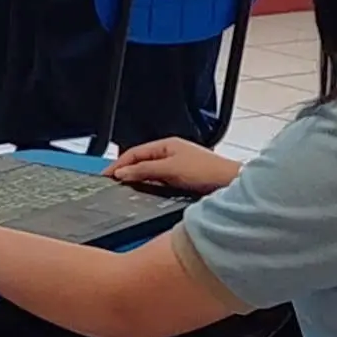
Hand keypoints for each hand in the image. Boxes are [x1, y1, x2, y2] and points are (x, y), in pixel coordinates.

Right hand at [108, 137, 240, 193]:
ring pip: (150, 171)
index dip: (119, 163)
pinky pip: (159, 180)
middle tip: (113, 183)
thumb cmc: (206, 170)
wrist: (229, 182)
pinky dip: (150, 185)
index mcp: (166, 145)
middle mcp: (171, 153)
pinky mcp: (182, 178)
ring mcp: (176, 165)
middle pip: (141, 161)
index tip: (107, 175)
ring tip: (126, 188)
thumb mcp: (170, 169)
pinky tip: (147, 191)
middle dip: (127, 170)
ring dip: (139, 178)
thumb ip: (145, 170)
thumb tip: (123, 172)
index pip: (135, 152)